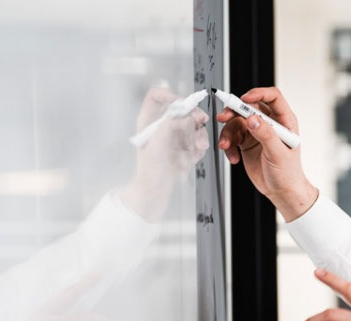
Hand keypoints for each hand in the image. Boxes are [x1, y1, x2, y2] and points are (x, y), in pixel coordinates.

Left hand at [121, 87, 209, 220]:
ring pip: (192, 125)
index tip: (184, 104)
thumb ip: (171, 124)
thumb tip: (186, 114)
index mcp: (148, 121)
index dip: (171, 95)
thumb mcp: (158, 144)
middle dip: (193, 117)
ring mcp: (173, 137)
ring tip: (198, 148)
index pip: (157, 97)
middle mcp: (161, 126)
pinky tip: (194, 158)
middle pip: (181, 109)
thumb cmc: (150, 172)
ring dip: (199, 135)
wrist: (154, 193)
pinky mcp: (182, 148)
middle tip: (201, 121)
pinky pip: (196, 140)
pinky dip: (198, 148)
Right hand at [216, 86, 318, 218]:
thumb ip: (266, 134)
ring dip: (228, 133)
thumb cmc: (288, 174)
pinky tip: (233, 157)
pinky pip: (233, 137)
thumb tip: (253, 118)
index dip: (258, 93)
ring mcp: (257, 132)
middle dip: (234, 111)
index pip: (272, 97)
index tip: (244, 99)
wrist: (281, 192)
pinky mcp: (247, 142)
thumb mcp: (278, 153)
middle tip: (223, 117)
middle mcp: (270, 124)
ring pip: (237, 122)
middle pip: (249, 107)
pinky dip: (229, 146)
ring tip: (226, 146)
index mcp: (284, 121)